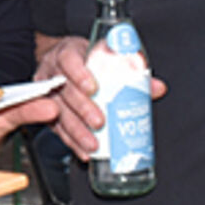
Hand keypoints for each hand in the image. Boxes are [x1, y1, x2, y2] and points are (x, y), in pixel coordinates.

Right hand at [35, 35, 166, 160]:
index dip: (79, 74)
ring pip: (58, 113)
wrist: (66, 63)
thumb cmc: (88, 60)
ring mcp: (48, 93)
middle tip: (99, 122)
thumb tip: (157, 88)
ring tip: (93, 144)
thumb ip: (132, 71)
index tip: (93, 87)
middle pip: (64, 91)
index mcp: (68, 53)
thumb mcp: (107, 57)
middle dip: (82, 109)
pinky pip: (57, 129)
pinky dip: (72, 142)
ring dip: (76, 131)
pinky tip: (84, 151)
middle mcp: (54, 72)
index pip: (69, 60)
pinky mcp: (47, 113)